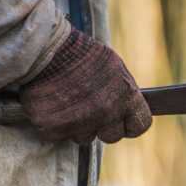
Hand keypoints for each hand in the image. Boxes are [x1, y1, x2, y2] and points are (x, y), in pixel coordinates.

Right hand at [19, 28, 151, 144]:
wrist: (45, 48)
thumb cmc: (82, 55)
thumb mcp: (114, 67)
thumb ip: (124, 92)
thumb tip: (129, 110)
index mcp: (126, 95)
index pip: (140, 125)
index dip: (130, 126)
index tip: (122, 124)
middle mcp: (107, 111)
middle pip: (112, 136)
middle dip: (102, 127)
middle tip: (88, 108)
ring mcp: (81, 122)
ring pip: (84, 138)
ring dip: (78, 126)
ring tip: (68, 101)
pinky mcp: (56, 127)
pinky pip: (60, 137)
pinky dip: (55, 126)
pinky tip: (53, 106)